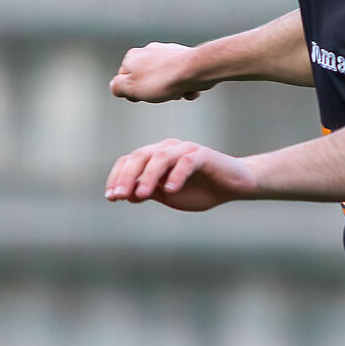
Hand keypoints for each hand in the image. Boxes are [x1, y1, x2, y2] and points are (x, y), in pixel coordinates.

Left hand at [105, 140, 258, 211]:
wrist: (233, 186)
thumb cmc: (200, 189)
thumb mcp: (168, 195)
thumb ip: (149, 192)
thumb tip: (126, 195)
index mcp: (156, 156)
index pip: (130, 160)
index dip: (117, 177)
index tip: (111, 197)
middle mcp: (168, 148)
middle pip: (140, 156)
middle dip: (127, 176)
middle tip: (119, 196)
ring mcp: (185, 150)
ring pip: (160, 157)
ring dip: (148, 176)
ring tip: (142, 195)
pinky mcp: (203, 155)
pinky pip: (186, 162)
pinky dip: (176, 176)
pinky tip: (170, 190)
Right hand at [111, 42, 209, 102]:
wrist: (196, 70)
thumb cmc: (163, 79)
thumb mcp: (131, 88)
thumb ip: (117, 87)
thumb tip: (115, 87)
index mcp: (133, 57)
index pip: (123, 79)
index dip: (131, 92)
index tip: (140, 97)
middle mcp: (149, 51)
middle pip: (145, 80)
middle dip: (153, 92)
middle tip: (160, 94)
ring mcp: (167, 54)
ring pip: (164, 81)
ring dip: (170, 91)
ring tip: (176, 91)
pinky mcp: (184, 59)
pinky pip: (180, 79)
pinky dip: (184, 87)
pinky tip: (188, 89)